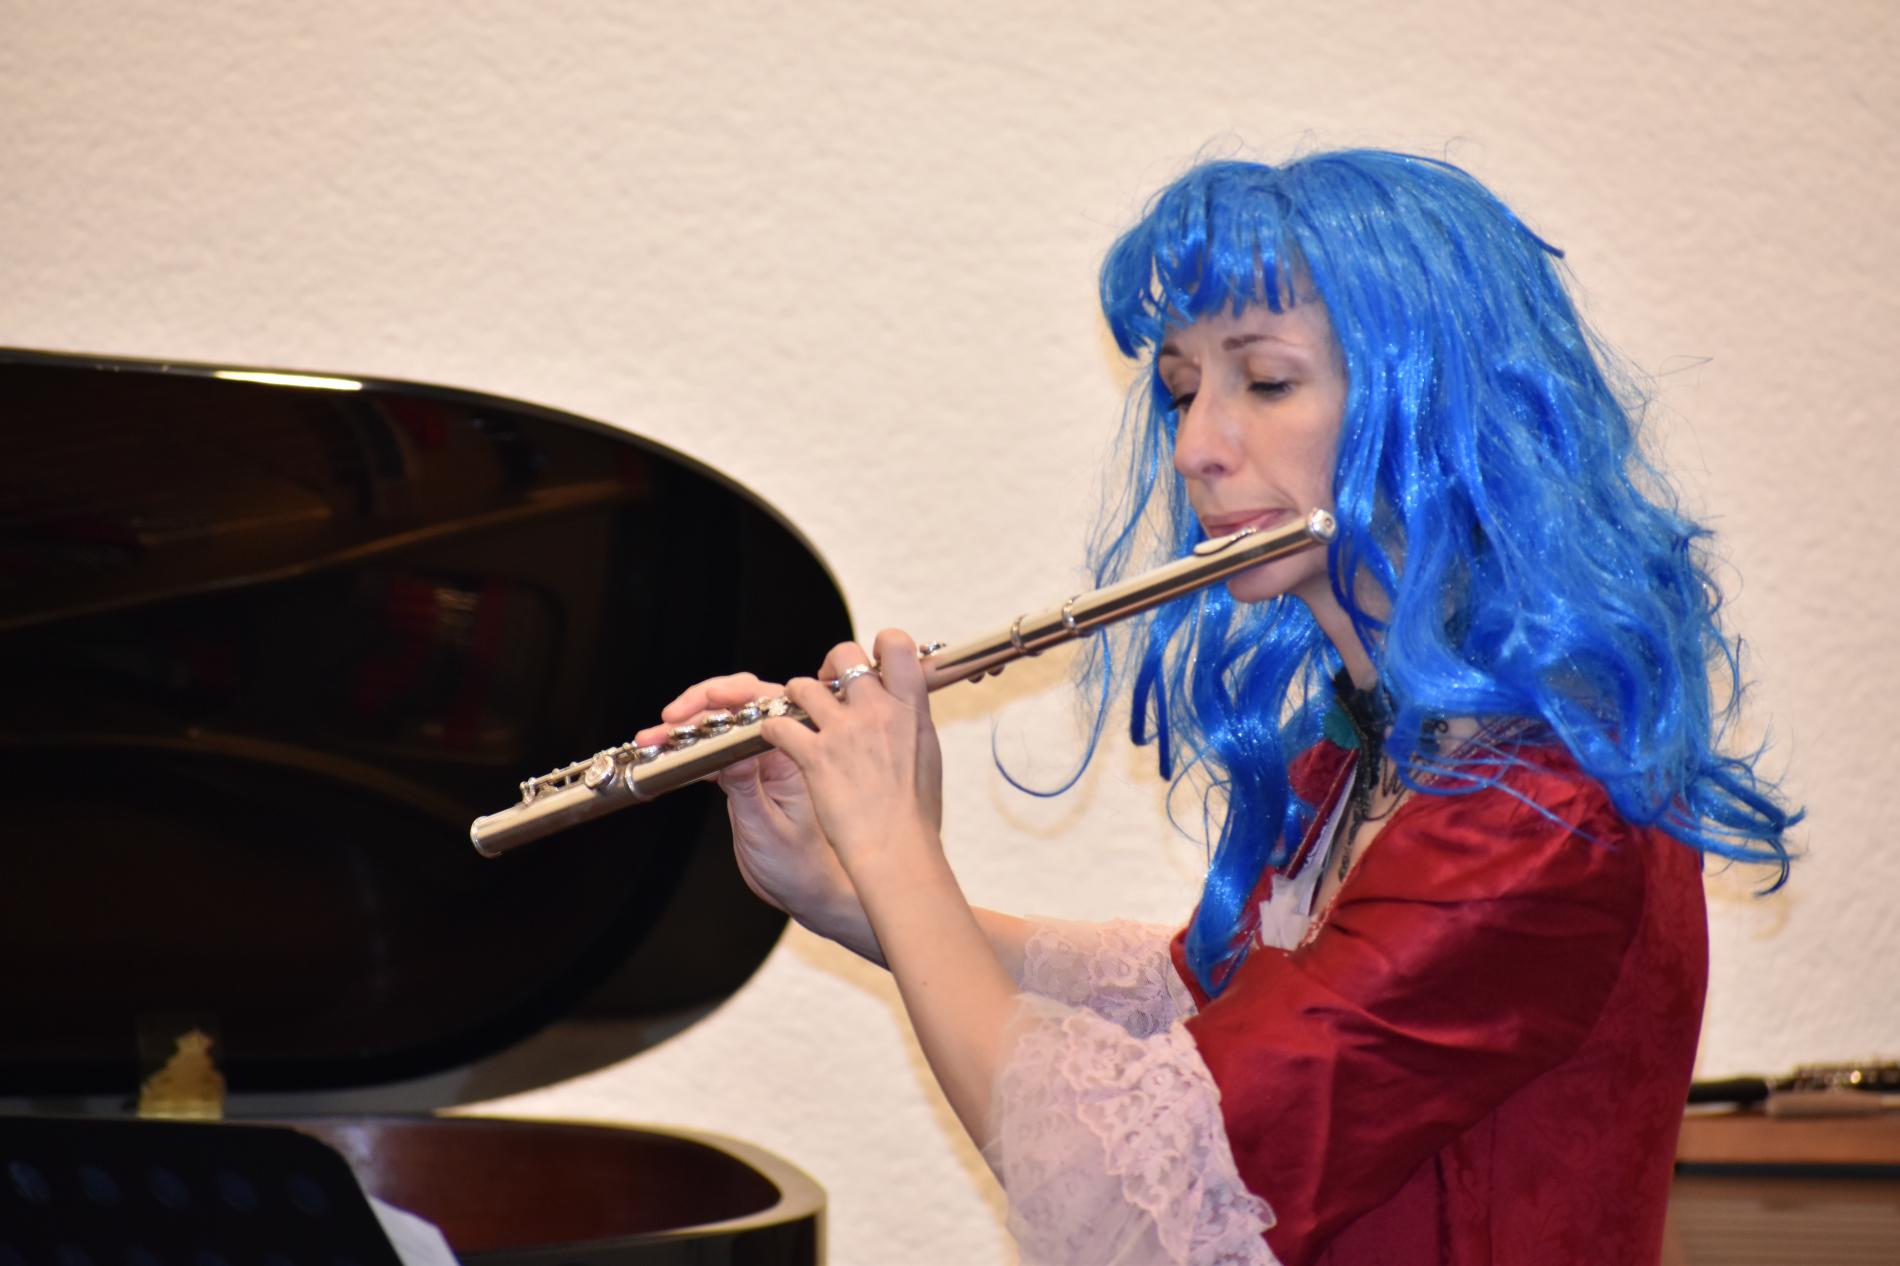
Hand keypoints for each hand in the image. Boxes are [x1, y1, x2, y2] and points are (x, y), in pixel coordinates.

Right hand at [635, 672, 881, 962]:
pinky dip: (690, 750)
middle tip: (666, 724)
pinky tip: (666, 754)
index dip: (725, 698)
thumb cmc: (803, 866)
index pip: (762, 706)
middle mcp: (783, 750)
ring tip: (654, 738)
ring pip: (723, 727)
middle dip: (698, 707)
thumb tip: (727, 749)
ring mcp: (763, 761)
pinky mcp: (747, 775)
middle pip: (739, 705)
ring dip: (687, 729)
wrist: (812, 892)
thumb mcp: (767, 829)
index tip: (694, 710)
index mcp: (798, 754)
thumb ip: (746, 786)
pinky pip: (717, 750)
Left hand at [761, 630, 944, 878]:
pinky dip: (772, 731)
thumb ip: (912, 722)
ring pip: (803, 686)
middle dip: (829, 665)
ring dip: (796, 697)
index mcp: (911, 709)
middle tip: (826, 685)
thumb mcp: (928, 755)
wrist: (897, 850)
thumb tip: (907, 706)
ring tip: (797, 714)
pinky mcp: (814, 755)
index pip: (896, 645)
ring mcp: (843, 731)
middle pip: (844, 655)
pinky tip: (777, 741)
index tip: (870, 664)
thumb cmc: (916, 814)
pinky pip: (779, 725)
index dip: (878, 645)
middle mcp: (877, 711)